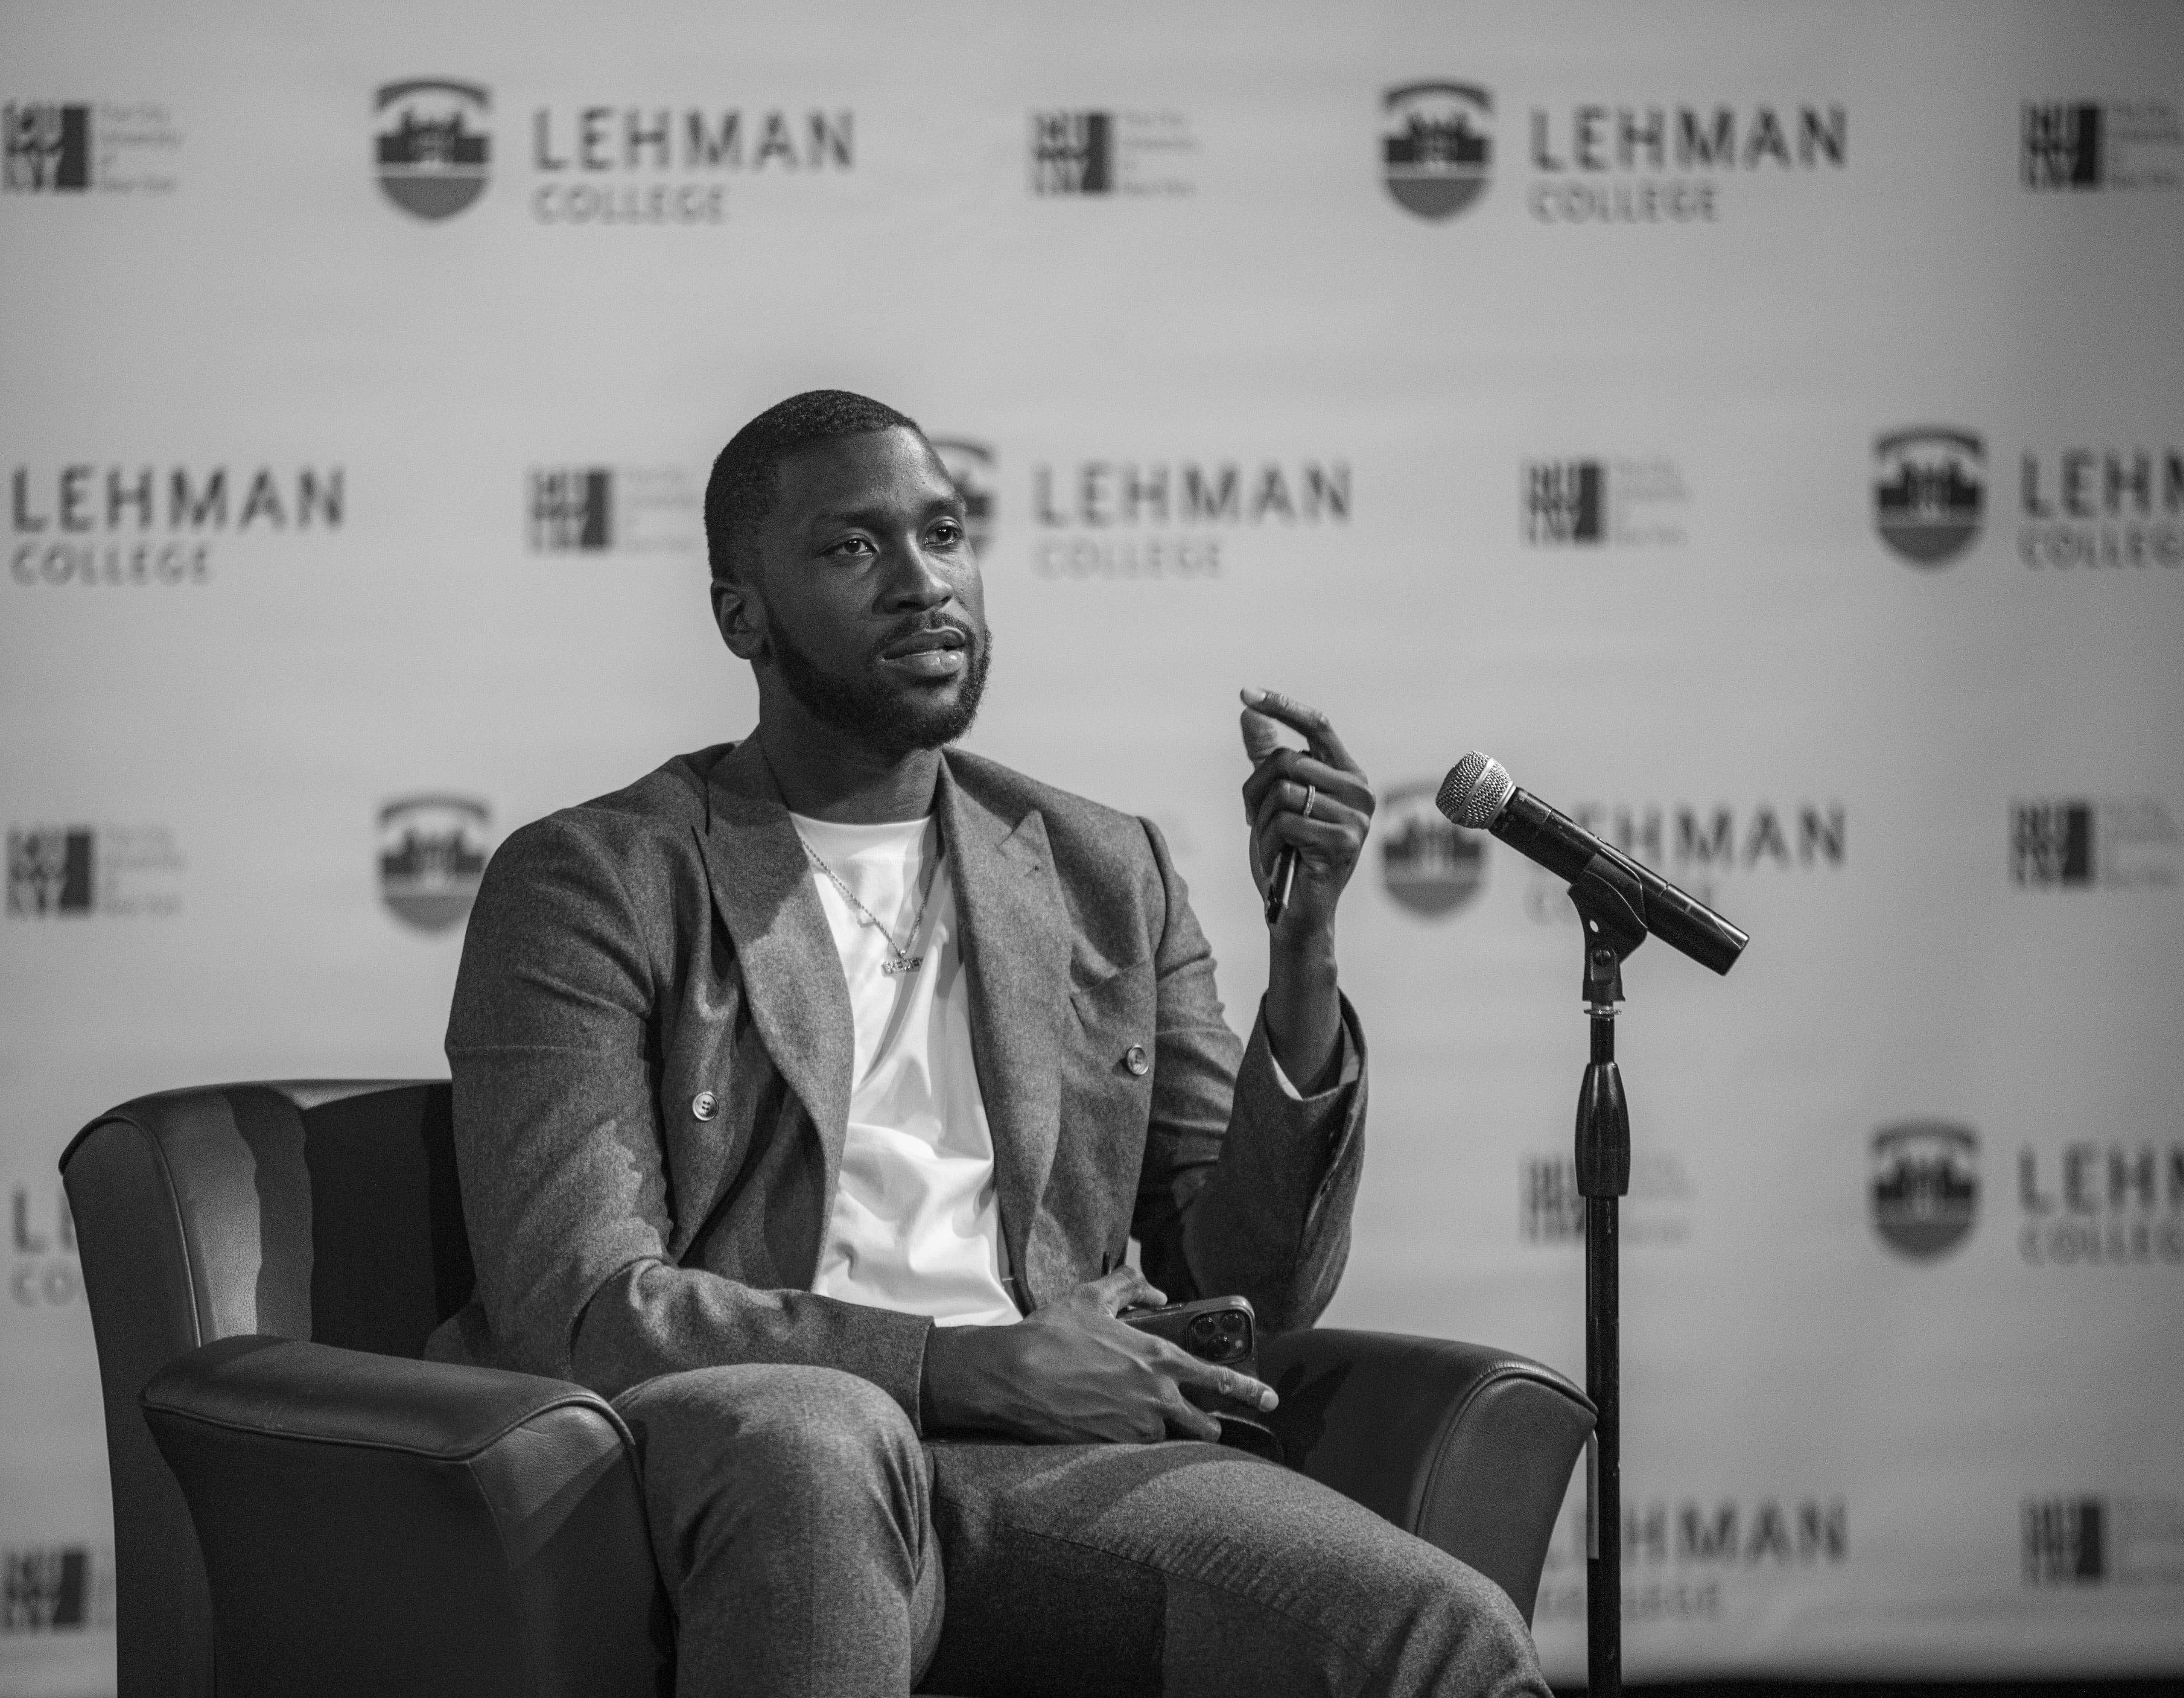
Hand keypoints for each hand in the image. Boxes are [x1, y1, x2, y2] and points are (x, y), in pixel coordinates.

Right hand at [921, 1267, 1278, 1443]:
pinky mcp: (1111, 1450)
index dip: (1250, 1391)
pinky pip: (1140, 1455)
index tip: (1271, 1400)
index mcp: (1157, 1358)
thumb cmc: (1050, 1334)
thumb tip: (1155, 1290)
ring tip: (1153, 1427)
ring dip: (1171, 1437)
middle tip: (1202, 1421)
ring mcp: (1135, 1429)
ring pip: (1173, 1442)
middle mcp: (1156, 1398)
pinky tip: (1119, 1435)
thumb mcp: (1090, 1297)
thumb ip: (1129, 1287)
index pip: (1219, 1379)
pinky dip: (1139, 1448)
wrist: (1012, 1376)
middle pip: (1206, 1425)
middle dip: (1208, 1424)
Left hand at [1238, 688, 1374, 943]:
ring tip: (1273, 843)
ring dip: (1262, 821)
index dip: (1282, 705)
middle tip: (1254, 817)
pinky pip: (1286, 823)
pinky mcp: (1343, 841)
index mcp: (1347, 774)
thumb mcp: (1274, 800)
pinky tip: (1279, 860)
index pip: (1317, 725)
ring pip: (1284, 791)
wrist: (1300, 911)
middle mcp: (1359, 789)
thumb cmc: (1289, 853)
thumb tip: (1249, 714)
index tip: (1245, 693)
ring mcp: (1356, 816)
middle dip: (1256, 788)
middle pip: (1288, 760)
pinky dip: (1269, 843)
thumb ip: (1267, 758)